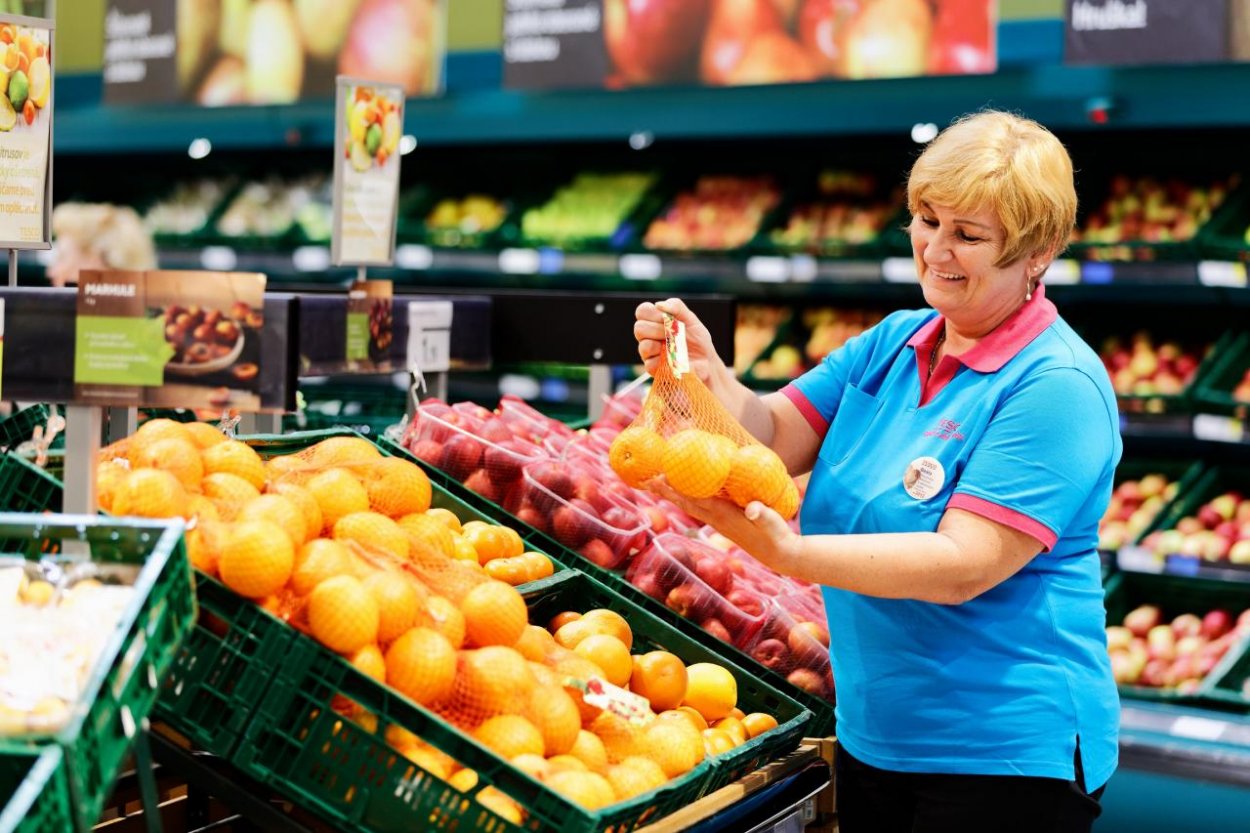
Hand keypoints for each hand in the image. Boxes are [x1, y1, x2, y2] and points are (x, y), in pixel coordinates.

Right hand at [633, 298, 724, 385]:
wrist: (706, 361)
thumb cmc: (697, 339)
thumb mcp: (691, 319)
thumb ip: (676, 306)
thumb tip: (658, 304)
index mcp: (655, 321)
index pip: (642, 312)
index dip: (652, 313)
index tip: (667, 319)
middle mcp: (649, 336)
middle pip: (639, 328)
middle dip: (658, 330)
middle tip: (673, 334)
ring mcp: (650, 353)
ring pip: (643, 346)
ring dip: (661, 345)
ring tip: (675, 348)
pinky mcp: (653, 368)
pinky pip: (650, 364)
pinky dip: (665, 361)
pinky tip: (674, 360)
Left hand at [646, 476, 800, 572]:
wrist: (778, 554)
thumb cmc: (776, 535)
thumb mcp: (772, 523)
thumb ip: (762, 514)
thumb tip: (753, 509)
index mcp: (724, 516)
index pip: (695, 499)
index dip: (678, 489)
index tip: (661, 478)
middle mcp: (716, 519)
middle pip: (685, 503)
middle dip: (666, 491)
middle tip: (647, 478)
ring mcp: (718, 522)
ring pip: (690, 505)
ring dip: (673, 494)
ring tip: (658, 483)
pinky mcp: (723, 522)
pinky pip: (700, 507)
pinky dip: (688, 498)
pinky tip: (685, 491)